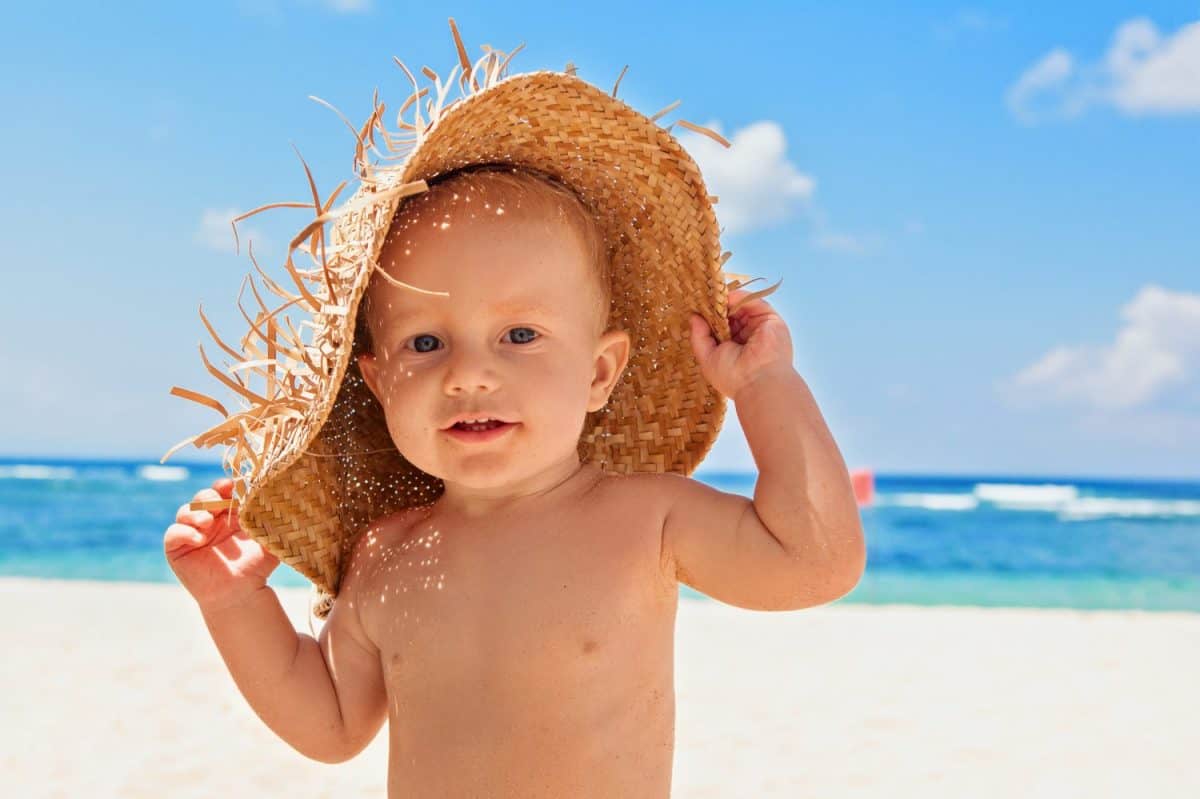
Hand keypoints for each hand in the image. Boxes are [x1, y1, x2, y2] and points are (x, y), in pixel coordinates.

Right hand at [164, 478, 279, 612]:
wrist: (241, 593)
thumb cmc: (257, 566)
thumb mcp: (269, 540)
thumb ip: (274, 521)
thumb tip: (285, 499)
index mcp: (228, 514)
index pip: (221, 491)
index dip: (224, 486)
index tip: (232, 486)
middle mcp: (209, 520)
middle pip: (201, 497)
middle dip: (208, 496)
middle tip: (218, 504)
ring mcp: (192, 533)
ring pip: (185, 511)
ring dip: (195, 512)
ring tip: (207, 521)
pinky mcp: (177, 549)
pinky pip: (173, 533)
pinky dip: (184, 531)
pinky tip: (198, 538)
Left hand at [688, 286, 795, 399]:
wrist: (758, 382)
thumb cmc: (733, 376)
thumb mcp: (707, 357)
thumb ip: (699, 336)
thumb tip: (694, 317)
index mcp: (734, 348)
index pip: (722, 327)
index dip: (711, 317)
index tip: (698, 308)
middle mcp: (748, 337)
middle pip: (732, 314)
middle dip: (718, 307)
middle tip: (703, 298)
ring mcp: (760, 328)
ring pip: (743, 307)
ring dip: (728, 301)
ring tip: (714, 297)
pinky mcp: (771, 320)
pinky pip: (755, 302)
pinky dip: (741, 297)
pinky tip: (727, 298)